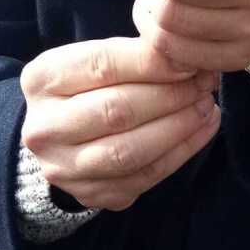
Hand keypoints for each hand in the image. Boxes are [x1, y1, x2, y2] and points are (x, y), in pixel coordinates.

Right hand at [20, 37, 219, 209]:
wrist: (61, 133)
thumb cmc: (90, 84)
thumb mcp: (99, 56)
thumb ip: (137, 54)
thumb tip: (189, 58)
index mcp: (42, 79)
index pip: (103, 65)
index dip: (153, 62)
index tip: (190, 60)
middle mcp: (44, 128)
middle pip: (117, 111)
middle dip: (172, 95)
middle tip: (205, 82)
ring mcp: (64, 168)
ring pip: (130, 151)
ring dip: (180, 126)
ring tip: (207, 105)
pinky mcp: (91, 195)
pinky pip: (144, 177)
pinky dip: (182, 151)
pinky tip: (203, 128)